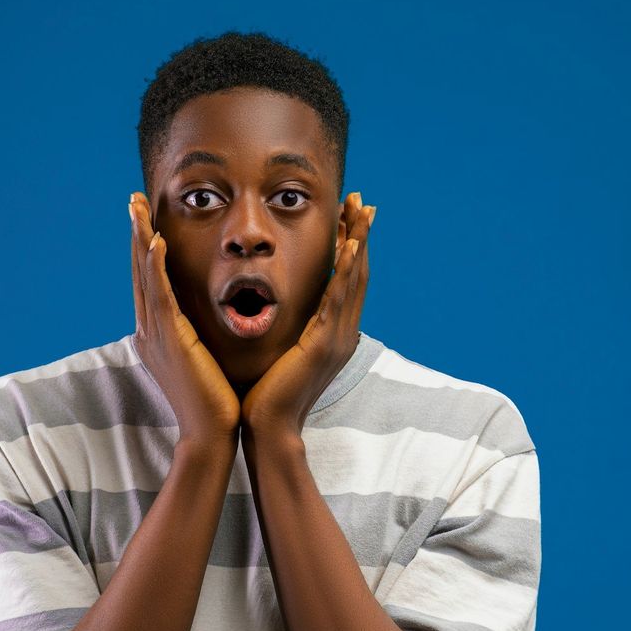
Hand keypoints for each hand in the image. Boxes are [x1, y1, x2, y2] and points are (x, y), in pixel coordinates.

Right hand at [129, 191, 240, 446]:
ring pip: (145, 276)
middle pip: (140, 271)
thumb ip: (195, 338)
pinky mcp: (169, 339)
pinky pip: (159, 295)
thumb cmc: (214, 402)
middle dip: (137, 233)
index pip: (149, 281)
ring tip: (138, 207)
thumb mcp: (200, 360)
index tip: (146, 218)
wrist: (211, 434)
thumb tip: (201, 325)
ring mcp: (156, 334)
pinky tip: (156, 241)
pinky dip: (155, 266)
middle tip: (134, 200)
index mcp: (157, 334)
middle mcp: (149, 330)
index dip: (145, 248)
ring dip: (141, 238)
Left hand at [240, 191, 374, 442]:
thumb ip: (292, 332)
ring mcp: (336, 339)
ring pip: (354, 280)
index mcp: (332, 334)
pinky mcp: (323, 345)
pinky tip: (350, 247)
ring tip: (361, 210)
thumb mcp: (284, 354)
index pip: (347, 281)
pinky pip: (338, 300)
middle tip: (363, 201)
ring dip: (358, 242)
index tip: (351, 216)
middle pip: (358, 273)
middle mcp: (342, 333)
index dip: (351, 247)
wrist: (268, 429)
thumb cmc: (267, 395)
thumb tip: (283, 313)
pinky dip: (346, 272)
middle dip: (360, 235)